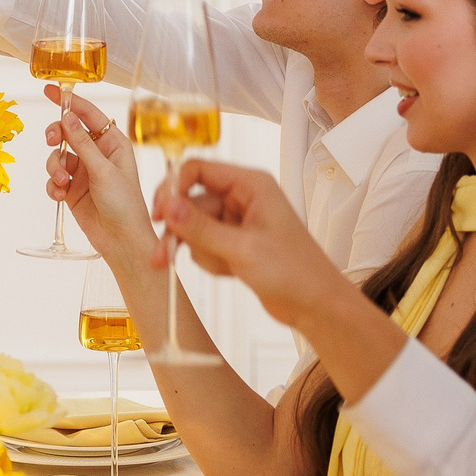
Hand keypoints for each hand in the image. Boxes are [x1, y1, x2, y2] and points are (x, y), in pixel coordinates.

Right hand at [44, 91, 152, 259]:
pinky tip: (59, 194)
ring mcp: (83, 172)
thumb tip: (67, 117)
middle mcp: (97, 154)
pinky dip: (52, 185)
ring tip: (60, 180)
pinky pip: (53, 178)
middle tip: (52, 141)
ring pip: (57, 157)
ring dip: (54, 167)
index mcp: (113, 143)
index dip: (69, 101)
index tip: (51, 90)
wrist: (121, 241)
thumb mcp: (104, 170)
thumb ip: (82, 144)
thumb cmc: (124, 205)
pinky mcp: (72, 189)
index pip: (88, 115)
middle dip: (57, 137)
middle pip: (67, 133)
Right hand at [152, 156, 346, 320]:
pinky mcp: (234, 243)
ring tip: (222, 266)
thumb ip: (202, 228)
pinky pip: (204, 245)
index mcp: (251, 185)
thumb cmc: (296, 272)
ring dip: (199, 249)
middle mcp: (243, 198)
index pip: (199, 170)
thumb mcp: (242, 249)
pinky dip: (209, 260)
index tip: (160, 213)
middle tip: (164, 254)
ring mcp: (237, 222)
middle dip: (181, 230)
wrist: (314, 305)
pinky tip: (229, 271)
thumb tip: (169, 207)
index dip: (174, 188)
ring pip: (195, 227)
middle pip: (191, 202)